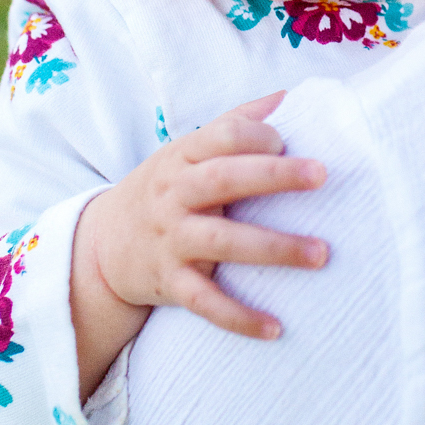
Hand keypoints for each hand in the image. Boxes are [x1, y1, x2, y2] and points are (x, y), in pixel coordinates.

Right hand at [71, 94, 326, 396]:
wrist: (102, 247)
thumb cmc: (164, 189)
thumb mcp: (186, 151)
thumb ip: (235, 123)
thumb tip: (285, 96)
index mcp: (181, 157)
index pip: (220, 136)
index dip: (257, 135)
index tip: (289, 143)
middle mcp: (173, 195)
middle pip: (222, 180)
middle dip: (273, 177)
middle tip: (322, 176)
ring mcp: (171, 240)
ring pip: (222, 243)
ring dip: (273, 248)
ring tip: (321, 253)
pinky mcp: (170, 283)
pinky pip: (206, 302)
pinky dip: (238, 317)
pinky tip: (276, 327)